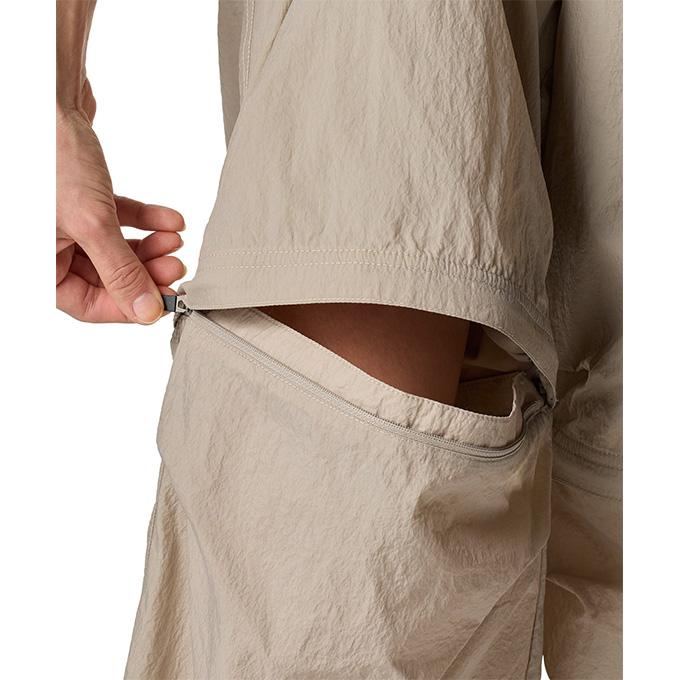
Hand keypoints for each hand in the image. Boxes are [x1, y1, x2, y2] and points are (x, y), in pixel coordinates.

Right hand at [56, 92, 185, 322]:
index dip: (129, 305)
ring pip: (117, 249)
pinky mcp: (84, 199)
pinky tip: (170, 219)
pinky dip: (146, 221)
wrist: (47, 98)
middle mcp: (49, 246)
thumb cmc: (51, 155)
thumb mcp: (91, 224)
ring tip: (175, 240)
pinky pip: (120, 221)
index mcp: (38, 263)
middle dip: (146, 271)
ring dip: (151, 247)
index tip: (163, 299)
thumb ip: (120, 271)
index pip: (88, 304)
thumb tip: (146, 310)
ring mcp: (67, 223)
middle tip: (175, 267)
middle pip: (108, 277)